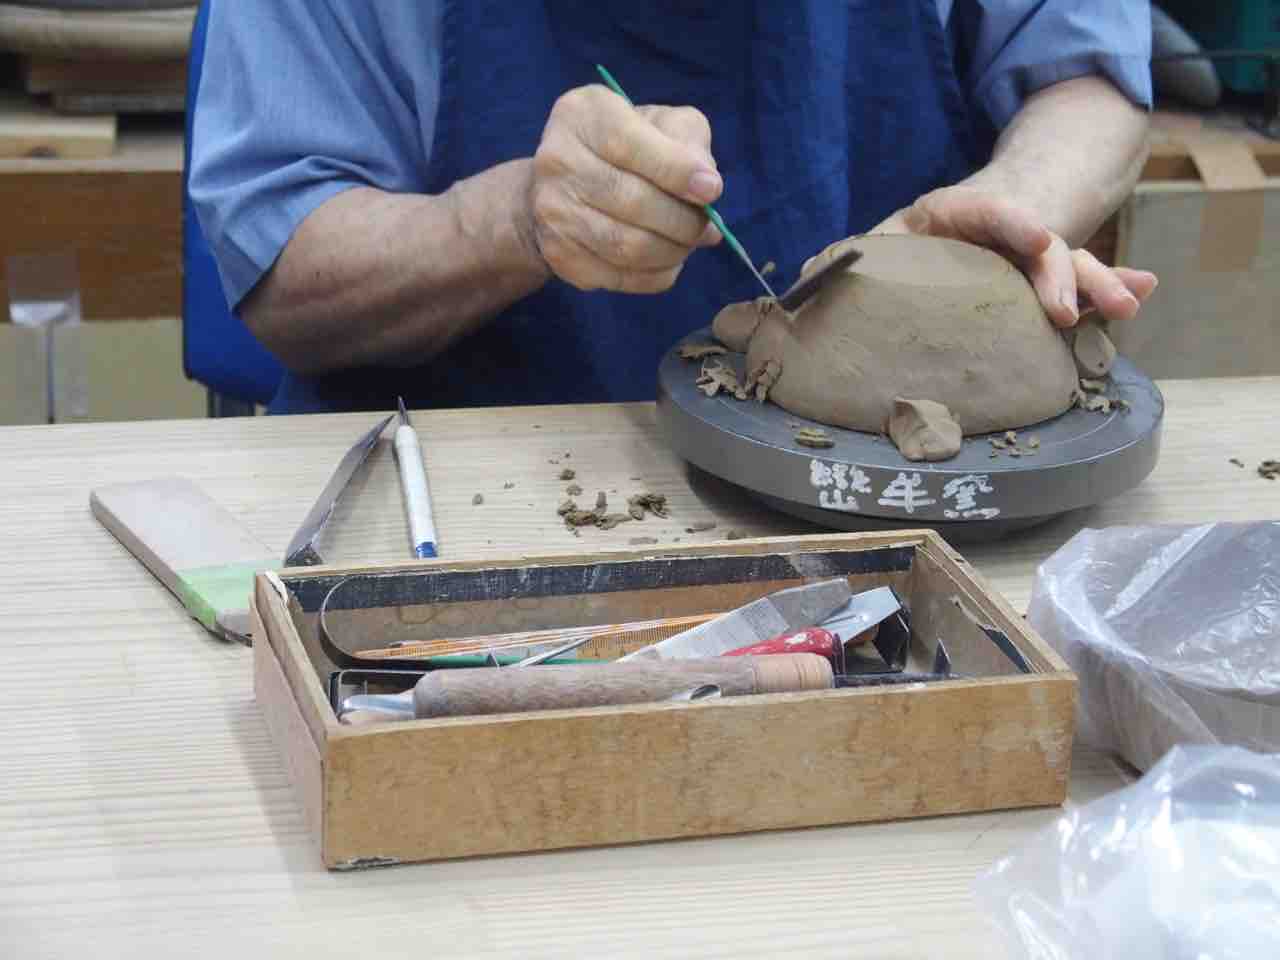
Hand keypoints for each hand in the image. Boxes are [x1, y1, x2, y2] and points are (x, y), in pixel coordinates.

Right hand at [528, 86, 722, 292]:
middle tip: (707, 226)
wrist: (566, 186)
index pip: (628, 143)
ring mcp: (553, 213)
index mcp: (582, 115)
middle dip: (684, 220)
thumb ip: (688, 141)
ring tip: (690, 242)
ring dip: (674, 251)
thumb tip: (707, 188)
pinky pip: (622, 277)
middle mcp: (557, 161)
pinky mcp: (561, 256)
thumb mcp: (660, 123)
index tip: (712, 191)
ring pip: (628, 246)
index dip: (675, 170)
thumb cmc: (626, 147)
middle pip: (632, 201)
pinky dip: (658, 274)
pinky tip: (668, 260)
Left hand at [870, 187, 1156, 327]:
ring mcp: (1029, 254)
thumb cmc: (908, 241)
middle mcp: (1000, 230)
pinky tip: (1139, 296)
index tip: (1037, 238)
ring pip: (1070, 264)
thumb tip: (804, 275)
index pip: (986, 209)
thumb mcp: (884, 239)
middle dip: (1059, 273)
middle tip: (1066, 311)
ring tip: (1126, 306)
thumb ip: (856, 255)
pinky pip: (1081, 285)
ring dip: (1099, 284)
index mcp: (953, 212)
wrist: (947, 225)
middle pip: (1039, 245)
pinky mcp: (1044, 280)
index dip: (1013, 221)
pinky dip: (1110, 289)